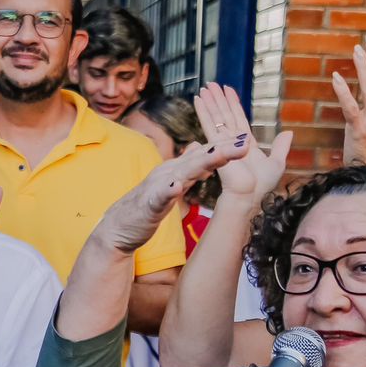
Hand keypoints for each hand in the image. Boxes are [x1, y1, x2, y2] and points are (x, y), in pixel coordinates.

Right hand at [93, 137, 250, 253]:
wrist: (118, 228)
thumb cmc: (146, 206)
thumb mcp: (171, 183)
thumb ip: (186, 166)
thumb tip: (201, 146)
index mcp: (176, 169)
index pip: (204, 154)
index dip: (225, 146)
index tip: (248, 138)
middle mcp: (168, 173)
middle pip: (198, 158)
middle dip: (222, 149)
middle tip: (245, 141)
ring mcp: (157, 187)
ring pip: (182, 173)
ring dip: (202, 163)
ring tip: (221, 155)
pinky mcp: (147, 205)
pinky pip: (159, 197)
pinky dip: (167, 191)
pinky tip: (176, 188)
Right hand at [194, 82, 292, 205]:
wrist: (249, 195)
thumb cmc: (262, 185)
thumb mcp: (277, 162)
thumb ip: (281, 147)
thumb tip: (289, 132)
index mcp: (246, 143)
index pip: (239, 119)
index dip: (233, 104)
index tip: (228, 90)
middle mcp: (232, 140)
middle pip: (225, 115)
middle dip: (219, 99)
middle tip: (212, 84)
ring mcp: (223, 142)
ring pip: (216, 116)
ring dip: (211, 100)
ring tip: (205, 86)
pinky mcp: (216, 144)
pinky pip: (209, 124)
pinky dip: (203, 110)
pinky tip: (198, 99)